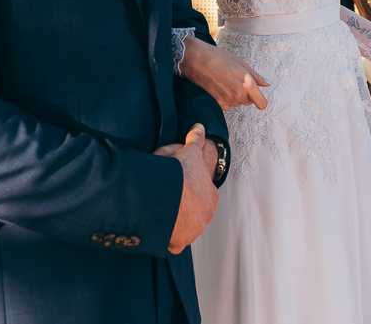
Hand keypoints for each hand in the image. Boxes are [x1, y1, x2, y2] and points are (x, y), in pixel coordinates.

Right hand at [155, 124, 218, 254]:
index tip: (178, 187)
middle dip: (185, 209)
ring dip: (177, 224)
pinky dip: (169, 239)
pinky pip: (175, 243)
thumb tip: (200, 126)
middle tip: (169, 200)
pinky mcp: (180, 242)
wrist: (168, 193)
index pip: (202, 196)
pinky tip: (160, 230)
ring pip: (186, 229)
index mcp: (211, 196)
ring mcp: (194, 231)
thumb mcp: (189, 151)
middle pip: (195, 213)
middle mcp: (206, 216)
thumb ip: (195, 139)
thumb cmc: (180, 173)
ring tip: (162, 214)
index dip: (190, 190)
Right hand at [180, 37, 269, 110]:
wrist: (196, 60)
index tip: (257, 96)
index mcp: (247, 83)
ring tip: (225, 81)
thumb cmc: (217, 58)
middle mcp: (238, 94)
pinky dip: (225, 99)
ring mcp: (227, 101)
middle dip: (246, 94)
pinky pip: (227, 106)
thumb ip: (255, 76)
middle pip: (249, 102)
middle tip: (236, 81)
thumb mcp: (240, 63)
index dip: (260, 100)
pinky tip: (219, 87)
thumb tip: (266, 83)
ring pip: (237, 103)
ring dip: (235, 96)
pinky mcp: (217, 104)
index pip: (262, 103)